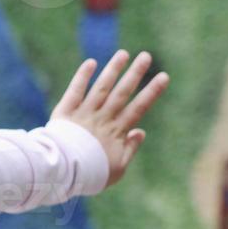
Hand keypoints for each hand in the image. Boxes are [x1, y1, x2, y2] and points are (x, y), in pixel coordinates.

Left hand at [50, 49, 169, 189]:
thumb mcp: (117, 168)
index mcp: (117, 132)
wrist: (63, 174)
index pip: (138, 107)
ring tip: (123, 54)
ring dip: (113, 70)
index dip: (152, 92)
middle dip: (135, 74)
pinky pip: (75, 91)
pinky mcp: (65, 113)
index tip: (164, 76)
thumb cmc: (92, 174)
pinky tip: (91, 62)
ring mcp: (84, 114)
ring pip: (101, 88)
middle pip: (122, 92)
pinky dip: (82, 77)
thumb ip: (130, 149)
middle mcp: (102, 119)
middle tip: (146, 56)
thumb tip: (141, 132)